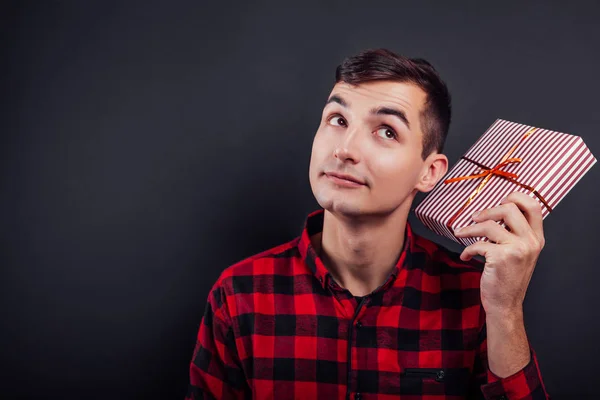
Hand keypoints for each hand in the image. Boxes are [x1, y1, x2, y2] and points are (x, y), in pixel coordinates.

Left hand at [454, 192, 545, 316]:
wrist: (505, 304)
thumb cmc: (507, 277)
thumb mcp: (519, 253)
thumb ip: (514, 233)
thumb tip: (493, 211)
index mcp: (537, 238)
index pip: (533, 206)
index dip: (515, 196)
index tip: (499, 200)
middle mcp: (531, 241)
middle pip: (509, 208)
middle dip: (487, 210)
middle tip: (474, 218)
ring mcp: (518, 249)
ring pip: (489, 224)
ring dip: (469, 229)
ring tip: (460, 234)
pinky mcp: (502, 257)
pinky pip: (478, 243)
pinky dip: (468, 249)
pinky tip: (465, 256)